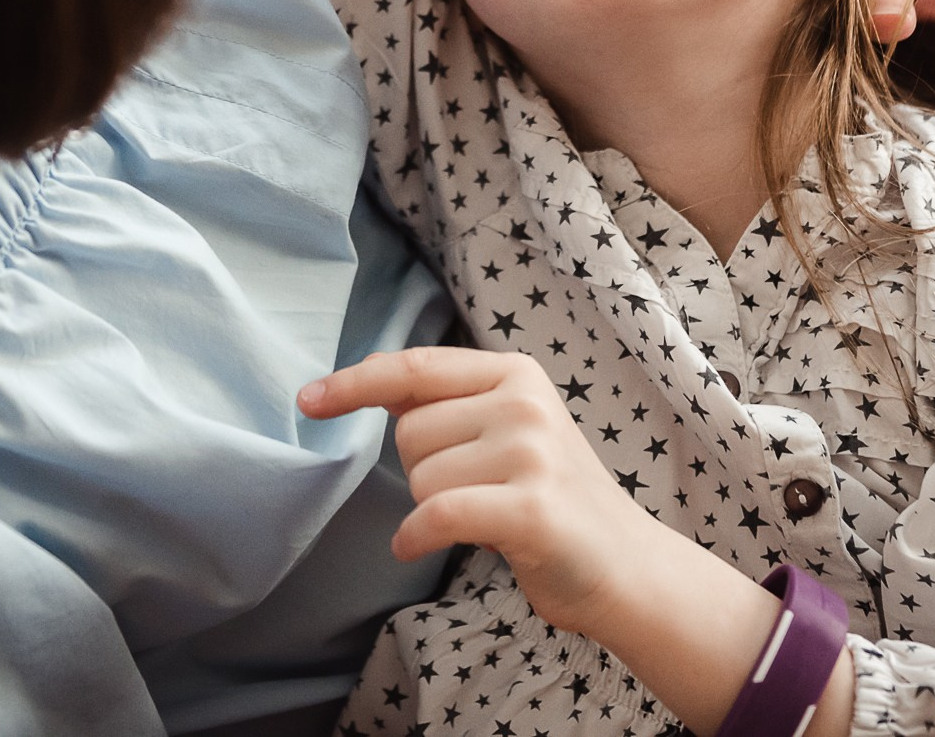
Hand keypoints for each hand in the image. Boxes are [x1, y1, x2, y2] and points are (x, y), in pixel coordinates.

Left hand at [303, 347, 791, 733]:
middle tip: (475, 493)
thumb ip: (452, 406)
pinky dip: (417, 534)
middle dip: (423, 471)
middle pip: (410, 432)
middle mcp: (524, 403)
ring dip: (434, 509)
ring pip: (421, 478)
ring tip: (486, 518)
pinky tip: (417, 544)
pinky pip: (438, 513)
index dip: (356, 382)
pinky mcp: (530, 508)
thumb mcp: (510, 432)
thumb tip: (371, 386)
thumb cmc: (552, 501)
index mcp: (516, 374)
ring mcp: (531, 453)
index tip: (308, 400)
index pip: (417, 368)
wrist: (626, 566)